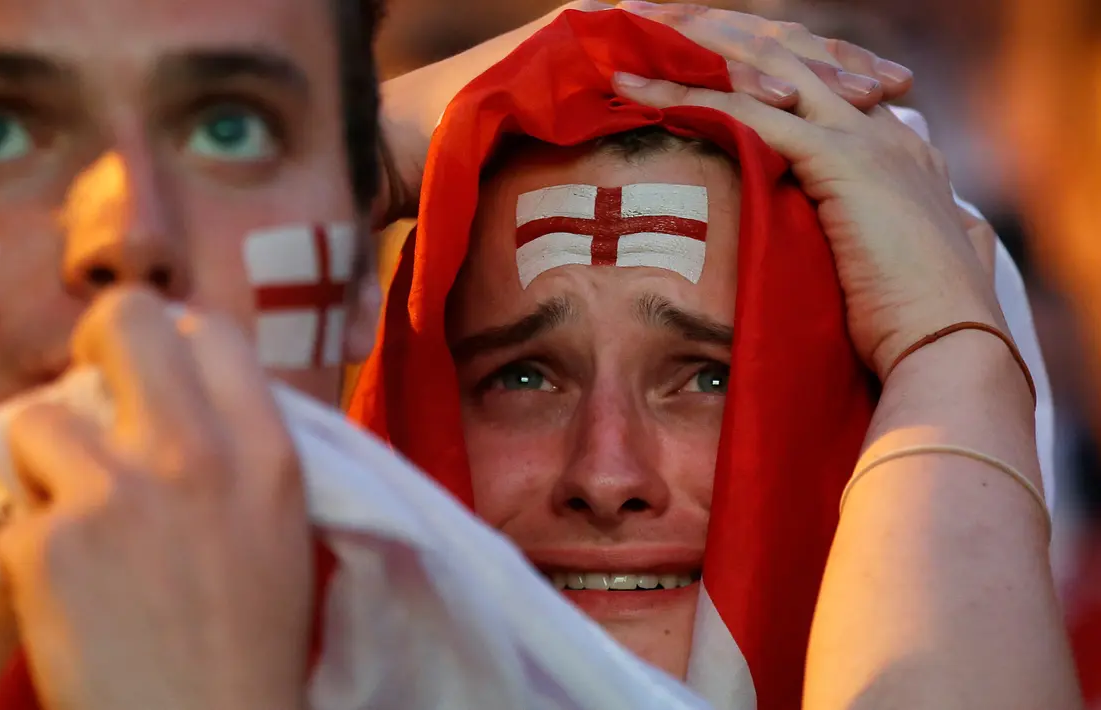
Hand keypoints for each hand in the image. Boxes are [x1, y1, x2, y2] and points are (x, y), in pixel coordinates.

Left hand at [0, 289, 310, 709]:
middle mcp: (193, 452)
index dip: (178, 343)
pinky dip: (31, 548)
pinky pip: (14, 513)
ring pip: (37, 418)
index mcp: (266, 451)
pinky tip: (70, 593)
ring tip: (78, 519)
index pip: (213, 331)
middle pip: (125, 321)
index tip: (161, 377)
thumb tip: (184, 397)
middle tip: (93, 389)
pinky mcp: (48, 544)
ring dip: (48, 464)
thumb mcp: (282, 528)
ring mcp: (115, 492)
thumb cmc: (256, 644)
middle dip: (99, 343)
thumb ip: (242, 451)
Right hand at [377, 0, 914, 222]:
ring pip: (727, 36)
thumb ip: (643, 167)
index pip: (747, 66)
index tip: (874, 105)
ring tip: (859, 89)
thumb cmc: (493, 168)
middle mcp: (641, 35)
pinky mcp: (589, 35)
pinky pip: (671, 48)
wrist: (411, 145)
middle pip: (754, 44)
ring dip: (796, 63)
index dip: (813, 79)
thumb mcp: (588, 166)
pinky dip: (726, 71)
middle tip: (891, 89)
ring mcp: (617, 29)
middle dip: (827, 66)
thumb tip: (688, 208)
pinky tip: (780, 96)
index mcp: (651, 65)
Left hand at [610, 42, 1002, 380]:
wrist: (951, 352)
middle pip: (789, 55)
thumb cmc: (912, 330)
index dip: (758, 68)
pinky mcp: (841, 160)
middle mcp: (883, 130)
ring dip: (693, 50)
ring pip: (765, 68)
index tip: (701, 65)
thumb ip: (861, 240)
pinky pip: (747, 111)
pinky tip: (635, 92)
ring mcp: (866, 138)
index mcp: (897, 152)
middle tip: (653, 27)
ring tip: (632, 39)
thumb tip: (837, 249)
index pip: (818, 83)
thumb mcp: (880, 269)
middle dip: (720, 38)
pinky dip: (686, 97)